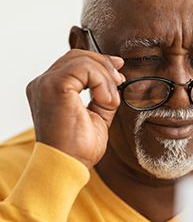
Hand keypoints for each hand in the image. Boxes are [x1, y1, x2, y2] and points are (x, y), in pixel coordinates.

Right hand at [26, 49, 124, 168]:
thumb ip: (102, 97)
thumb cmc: (78, 148)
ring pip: (82, 60)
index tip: (119, 72)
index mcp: (50, 89)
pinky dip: (102, 82)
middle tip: (121, 79)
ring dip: (105, 77)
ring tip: (111, 101)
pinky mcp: (54, 86)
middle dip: (104, 64)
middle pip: (77, 56)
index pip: (73, 63)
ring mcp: (46, 83)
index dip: (99, 62)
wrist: (68, 165)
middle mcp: (43, 83)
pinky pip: (84, 68)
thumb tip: (116, 81)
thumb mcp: (97, 116)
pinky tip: (106, 100)